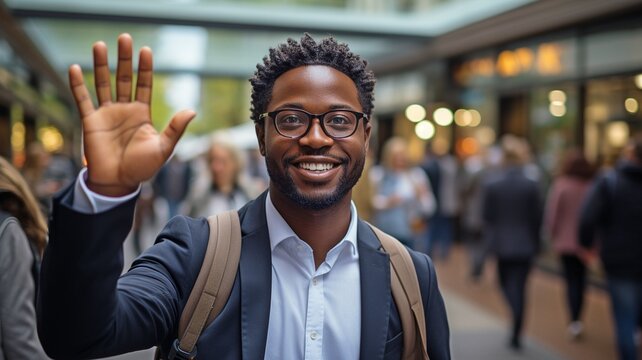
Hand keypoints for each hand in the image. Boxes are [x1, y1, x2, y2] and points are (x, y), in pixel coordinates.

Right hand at [69, 34, 195, 195]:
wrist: (119, 183)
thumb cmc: (143, 168)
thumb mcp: (163, 148)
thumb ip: (175, 129)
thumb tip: (192, 110)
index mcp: (142, 113)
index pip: (144, 85)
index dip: (145, 68)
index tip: (146, 50)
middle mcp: (124, 110)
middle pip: (124, 78)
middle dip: (124, 59)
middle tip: (124, 38)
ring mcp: (107, 114)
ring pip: (103, 84)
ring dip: (101, 65)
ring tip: (100, 45)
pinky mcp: (91, 122)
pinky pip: (83, 100)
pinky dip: (78, 85)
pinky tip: (75, 68)